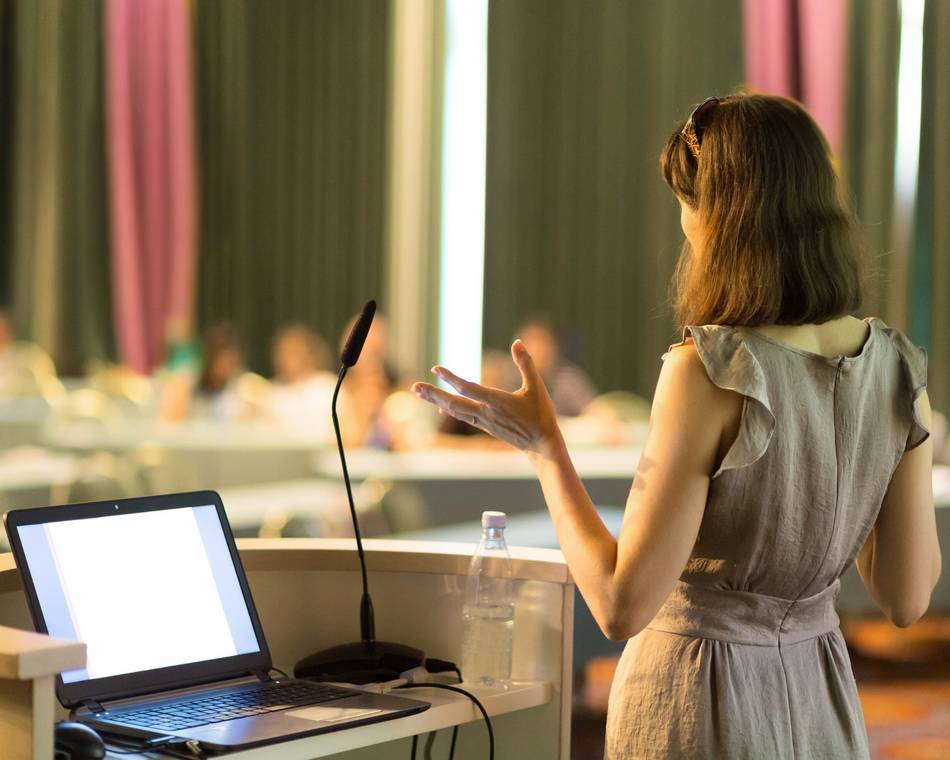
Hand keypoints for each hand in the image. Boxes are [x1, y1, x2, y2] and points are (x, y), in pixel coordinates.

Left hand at [411, 340, 561, 456]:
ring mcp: (483, 422)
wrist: (541, 445)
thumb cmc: (541, 414)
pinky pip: (462, 416)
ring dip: (435, 400)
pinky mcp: (484, 427)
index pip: (469, 388)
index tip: (436, 369)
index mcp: (497, 402)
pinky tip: (440, 406)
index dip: (451, 379)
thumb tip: (517, 342)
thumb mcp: (536, 386)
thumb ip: (526, 363)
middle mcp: (486, 413)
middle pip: (453, 404)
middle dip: (433, 394)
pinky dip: (449, 408)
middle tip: (414, 387)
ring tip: (419, 391)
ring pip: (454, 410)